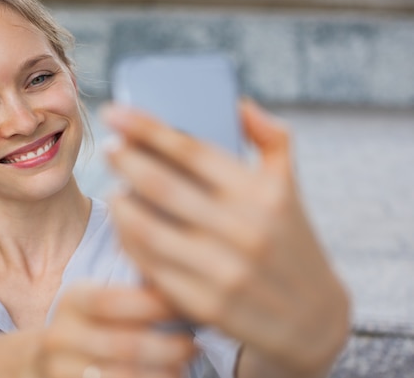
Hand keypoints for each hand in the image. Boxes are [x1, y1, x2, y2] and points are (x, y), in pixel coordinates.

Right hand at [32, 283, 195, 377]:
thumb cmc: (90, 324)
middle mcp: (62, 336)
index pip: (113, 301)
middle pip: (125, 345)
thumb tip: (181, 290)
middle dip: (169, 346)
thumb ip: (131, 294)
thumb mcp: (97, 300)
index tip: (185, 308)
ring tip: (184, 365)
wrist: (47, 359)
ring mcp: (62, 369)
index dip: (154, 305)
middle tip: (193, 345)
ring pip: (126, 376)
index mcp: (73, 301)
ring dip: (165, 373)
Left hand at [102, 100, 349, 376]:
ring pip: (147, 229)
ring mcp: (223, 270)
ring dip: (121, 205)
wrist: (313, 317)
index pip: (192, 150)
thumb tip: (237, 102)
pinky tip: (125, 229)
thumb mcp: (291, 187)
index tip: (114, 113)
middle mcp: (244, 229)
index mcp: (262, 193)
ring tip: (114, 191)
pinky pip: (151, 266)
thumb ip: (271, 138)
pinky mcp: (206, 304)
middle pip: (161, 185)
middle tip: (107, 148)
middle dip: (124, 161)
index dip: (146, 128)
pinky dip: (129, 243)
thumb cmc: (292, 239)